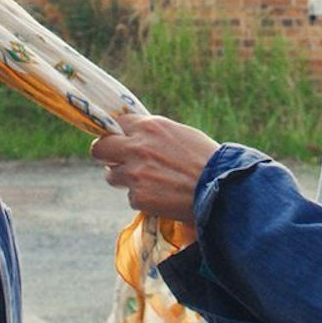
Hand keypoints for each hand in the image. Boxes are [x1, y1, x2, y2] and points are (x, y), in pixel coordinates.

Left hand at [90, 112, 219, 223]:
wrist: (222, 187)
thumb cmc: (207, 160)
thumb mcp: (180, 134)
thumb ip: (154, 134)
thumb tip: (136, 138)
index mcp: (150, 127)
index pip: (116, 124)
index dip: (119, 134)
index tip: (122, 141)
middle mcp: (137, 147)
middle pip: (99, 148)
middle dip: (105, 155)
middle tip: (116, 161)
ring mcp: (135, 173)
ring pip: (111, 175)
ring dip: (124, 179)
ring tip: (148, 182)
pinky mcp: (139, 197)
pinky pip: (131, 197)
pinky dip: (143, 198)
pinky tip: (162, 196)